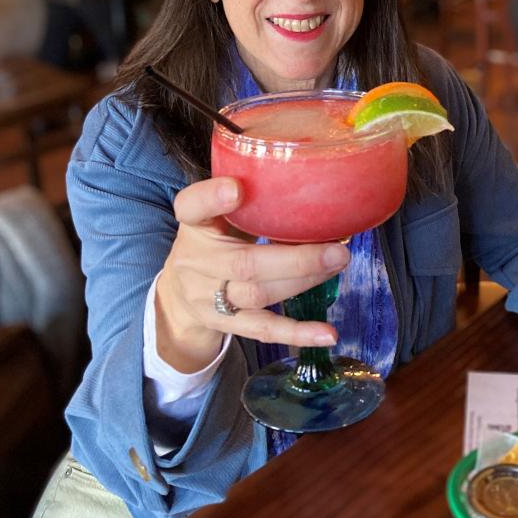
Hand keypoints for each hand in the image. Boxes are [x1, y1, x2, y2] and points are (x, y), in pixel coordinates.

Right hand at [155, 176, 349, 372]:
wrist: (179, 294)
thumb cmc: (213, 241)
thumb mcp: (217, 214)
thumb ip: (250, 199)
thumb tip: (315, 183)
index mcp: (192, 224)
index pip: (191, 207)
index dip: (212, 198)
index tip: (237, 188)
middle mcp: (195, 262)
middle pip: (245, 263)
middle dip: (296, 258)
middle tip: (336, 248)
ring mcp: (209, 298)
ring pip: (259, 295)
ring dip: (304, 281)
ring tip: (338, 264)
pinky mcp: (226, 324)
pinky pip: (263, 330)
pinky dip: (298, 332)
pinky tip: (327, 334)